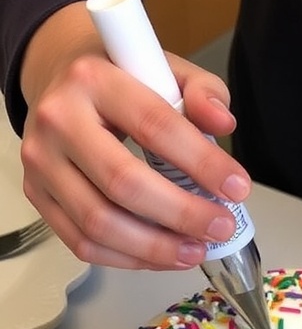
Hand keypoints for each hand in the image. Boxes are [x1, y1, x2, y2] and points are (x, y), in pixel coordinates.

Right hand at [19, 2, 250, 268]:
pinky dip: (128, 258)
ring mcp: (42, 162)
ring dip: (155, 247)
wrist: (59, 83)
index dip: (201, 164)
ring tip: (195, 249)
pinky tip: (162, 255)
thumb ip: (202, 92)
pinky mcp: (37, 195)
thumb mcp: (165, 69)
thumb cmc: (121, 80)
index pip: (155, 126)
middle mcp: (58, 120)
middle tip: (221, 227)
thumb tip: (223, 125)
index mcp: (93, 78)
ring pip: (99, 223)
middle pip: (124, 183)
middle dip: (182, 214)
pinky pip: (82, 242)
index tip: (237, 188)